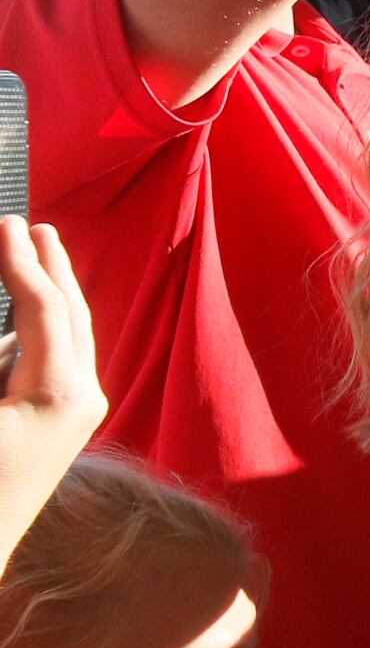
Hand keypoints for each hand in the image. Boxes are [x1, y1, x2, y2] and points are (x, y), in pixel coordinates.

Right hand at [0, 220, 107, 557]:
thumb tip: (7, 331)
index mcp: (61, 393)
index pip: (46, 308)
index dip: (23, 262)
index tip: (6, 223)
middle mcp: (83, 399)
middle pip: (72, 314)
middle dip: (51, 266)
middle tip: (31, 225)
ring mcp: (80, 413)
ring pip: (72, 335)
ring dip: (54, 292)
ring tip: (38, 251)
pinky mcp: (65, 425)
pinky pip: (61, 359)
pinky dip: (47, 326)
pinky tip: (31, 310)